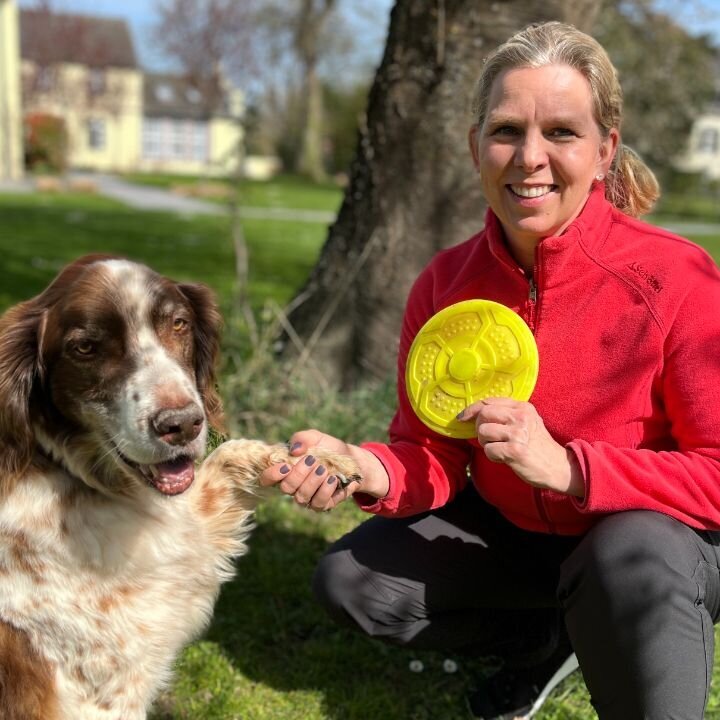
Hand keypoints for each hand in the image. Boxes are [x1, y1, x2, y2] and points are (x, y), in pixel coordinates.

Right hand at [259, 429, 389, 511]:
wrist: (352, 459)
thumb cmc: (328, 448)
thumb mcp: (316, 437)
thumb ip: (302, 438)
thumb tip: (295, 450)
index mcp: (286, 470)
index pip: (267, 479)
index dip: (272, 475)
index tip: (286, 465)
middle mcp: (294, 486)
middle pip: (286, 488)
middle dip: (298, 474)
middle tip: (312, 460)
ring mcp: (307, 497)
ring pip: (301, 497)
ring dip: (312, 482)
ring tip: (324, 469)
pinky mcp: (322, 504)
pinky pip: (319, 503)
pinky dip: (326, 490)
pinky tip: (333, 479)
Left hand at [458, 398, 583, 496]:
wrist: (558, 466)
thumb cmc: (537, 445)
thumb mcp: (527, 422)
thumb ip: (506, 415)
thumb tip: (476, 414)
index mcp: (523, 407)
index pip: (489, 402)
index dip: (472, 409)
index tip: (463, 417)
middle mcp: (520, 417)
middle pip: (483, 415)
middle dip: (479, 428)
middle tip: (489, 438)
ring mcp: (518, 433)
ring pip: (483, 432)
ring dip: (486, 443)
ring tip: (499, 448)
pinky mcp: (515, 451)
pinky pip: (489, 450)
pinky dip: (492, 456)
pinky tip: (504, 458)